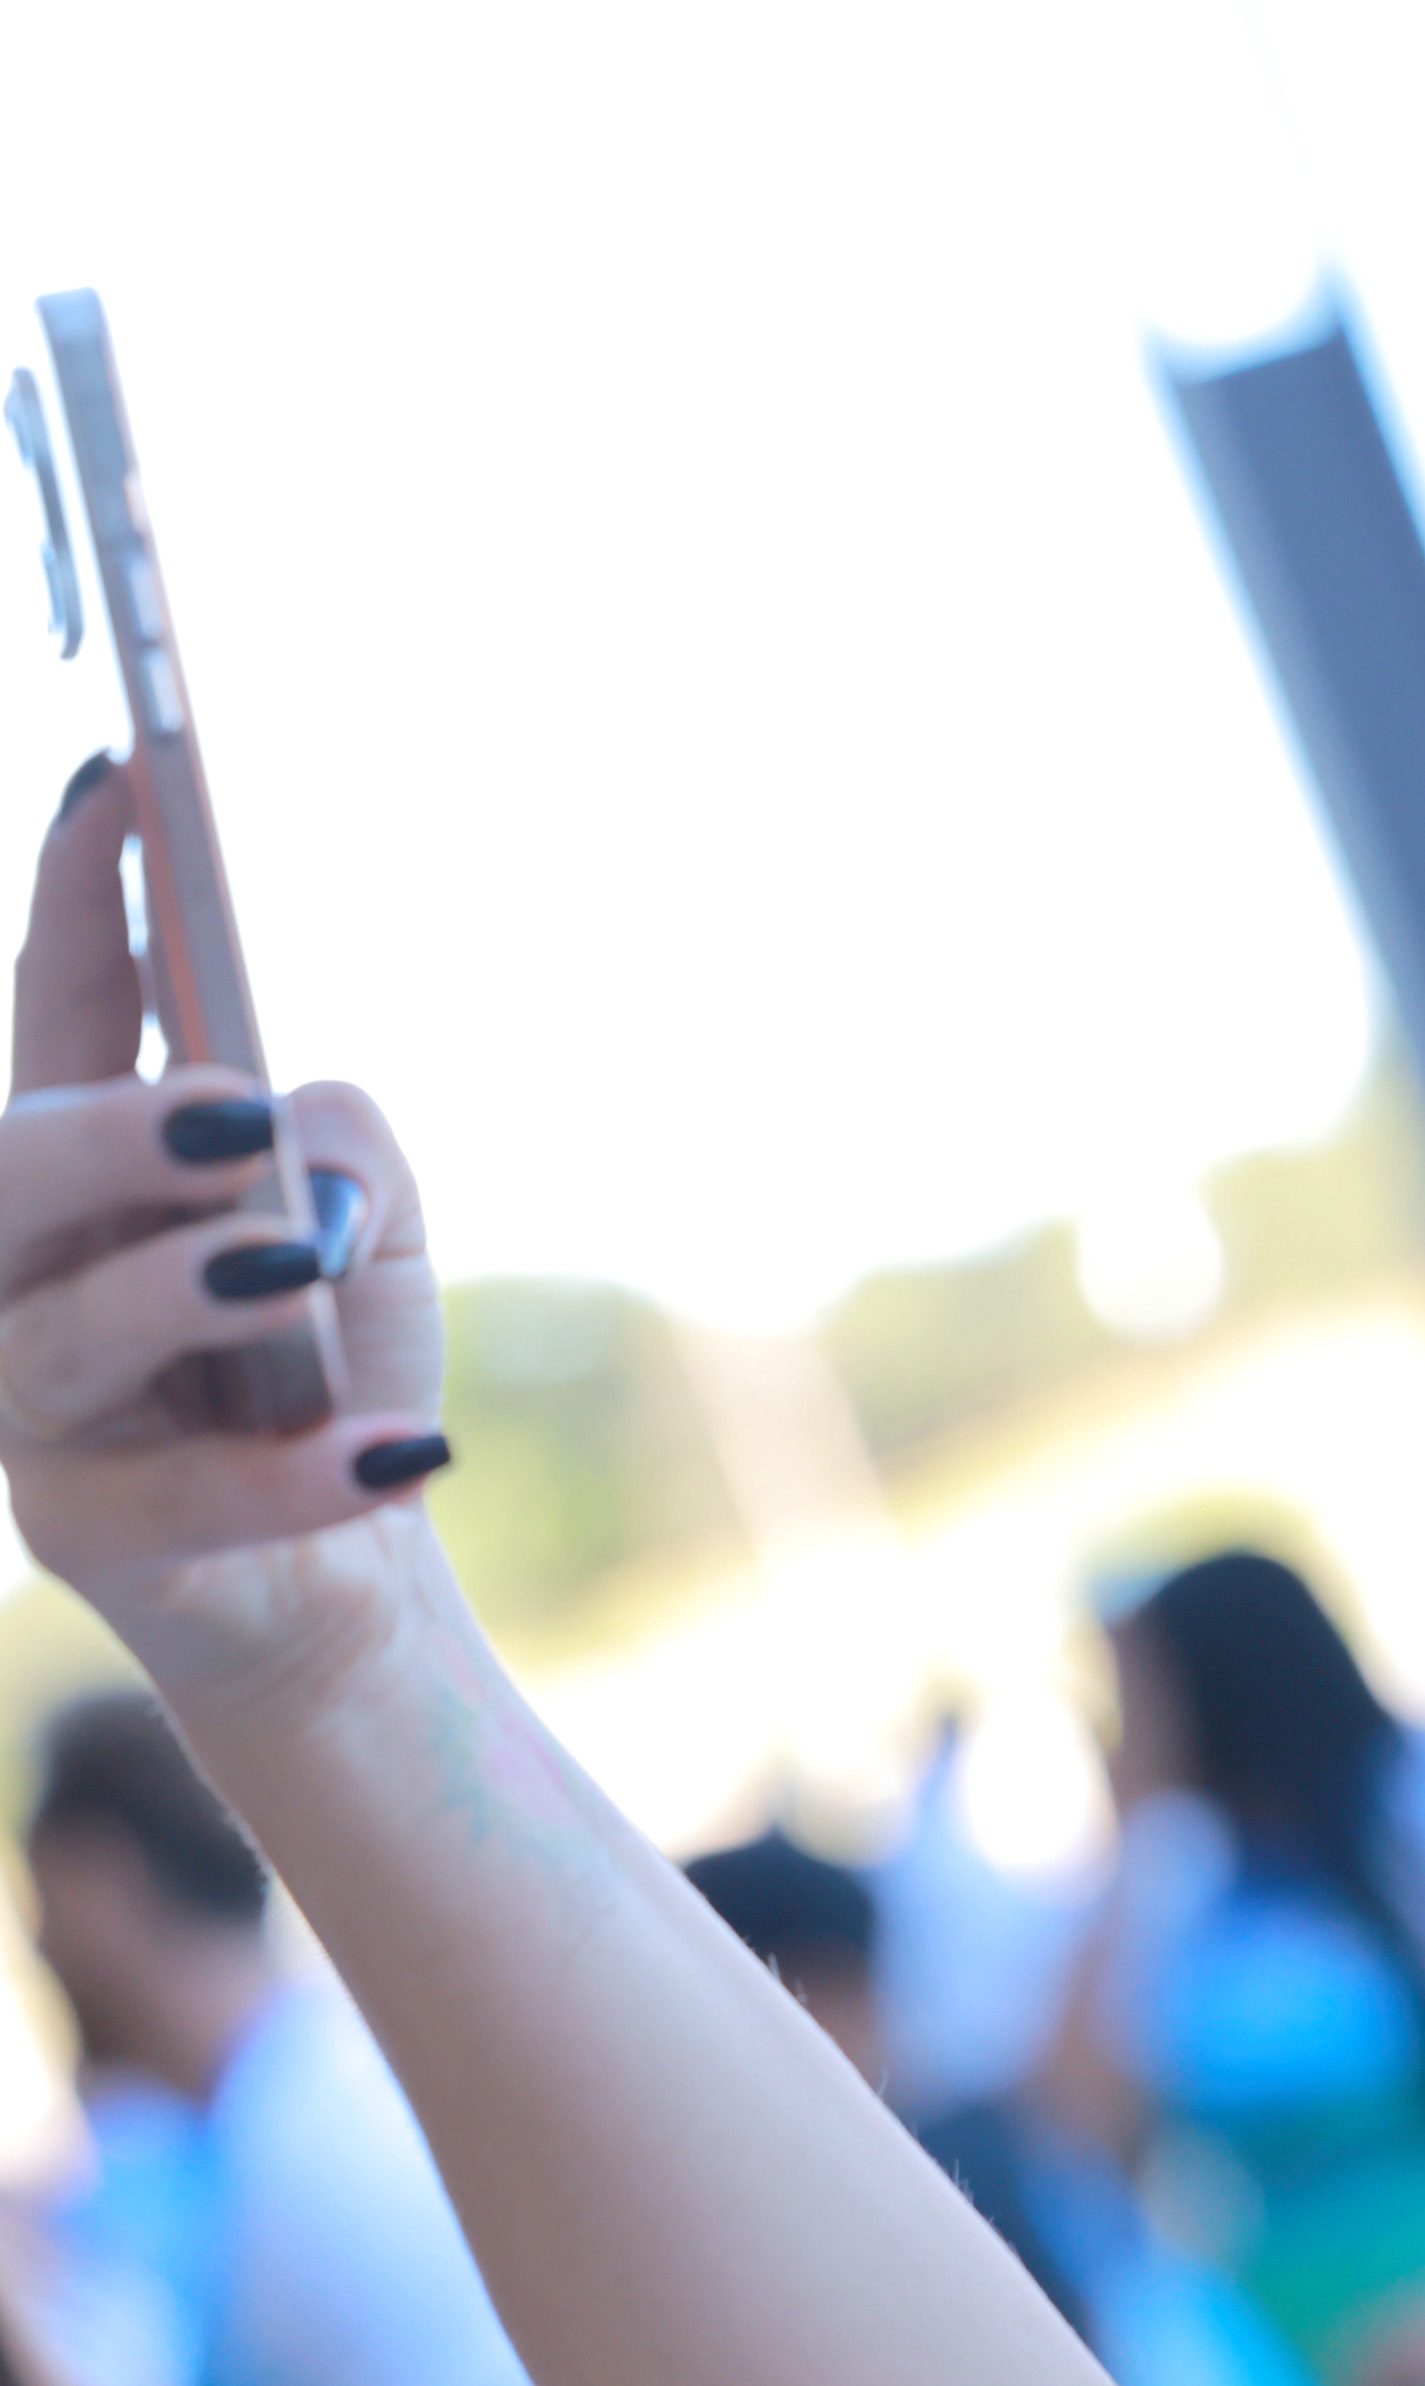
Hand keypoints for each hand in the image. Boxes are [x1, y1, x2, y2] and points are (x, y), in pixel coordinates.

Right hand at [5, 756, 452, 1692]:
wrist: (349, 1581)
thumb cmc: (336, 1370)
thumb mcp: (372, 1230)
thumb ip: (340, 1148)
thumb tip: (282, 1129)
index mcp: (95, 1174)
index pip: (65, 1011)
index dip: (83, 900)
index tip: (118, 785)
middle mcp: (27, 1275)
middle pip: (3, 1173)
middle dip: (98, 1128)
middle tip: (227, 1108)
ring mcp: (37, 1410)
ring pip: (57, 1332)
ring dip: (179, 1288)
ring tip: (289, 1262)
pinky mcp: (87, 1530)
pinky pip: (173, 1500)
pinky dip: (291, 1472)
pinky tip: (405, 1450)